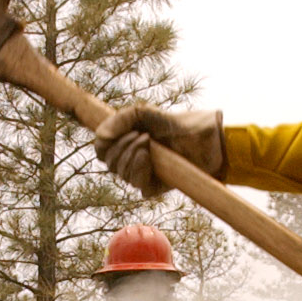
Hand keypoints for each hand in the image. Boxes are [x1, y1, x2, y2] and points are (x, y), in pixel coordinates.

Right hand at [93, 107, 224, 194]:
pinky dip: (139, 169)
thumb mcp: (143, 113)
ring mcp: (142, 175)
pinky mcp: (154, 187)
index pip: (101, 150)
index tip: (118, 132)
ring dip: (132, 155)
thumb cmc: (173, 124)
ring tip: (150, 142)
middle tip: (143, 135)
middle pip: (109, 162)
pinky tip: (149, 157)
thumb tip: (101, 136)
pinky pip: (137, 184)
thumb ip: (119, 120)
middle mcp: (130, 160)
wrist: (201, 137)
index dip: (103, 144)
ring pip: (122, 173)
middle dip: (122, 146)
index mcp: (124, 143)